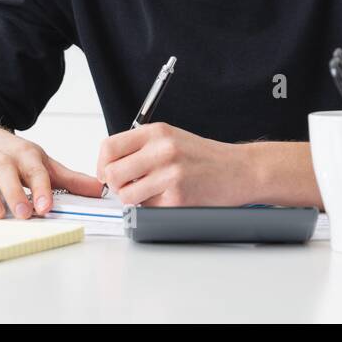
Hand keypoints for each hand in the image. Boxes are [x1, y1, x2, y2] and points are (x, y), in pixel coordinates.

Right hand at [0, 126, 102, 218]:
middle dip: (14, 193)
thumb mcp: (44, 163)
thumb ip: (70, 179)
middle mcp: (3, 158)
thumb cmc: (16, 155)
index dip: (41, 188)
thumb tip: (98, 190)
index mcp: (26, 155)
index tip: (46, 206)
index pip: (35, 170)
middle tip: (24, 214)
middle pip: (7, 171)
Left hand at [96, 122, 250, 205]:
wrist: (239, 170)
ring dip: (133, 199)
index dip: (102, 164)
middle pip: (113, 173)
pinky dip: (153, 208)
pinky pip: (148, 209)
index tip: (107, 172)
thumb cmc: (205, 157)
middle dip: (116, 184)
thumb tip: (109, 165)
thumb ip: (141, 147)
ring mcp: (171, 175)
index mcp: (157, 132)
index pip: (109, 147)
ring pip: (127, 195)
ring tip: (150, 193)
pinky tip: (168, 198)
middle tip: (128, 186)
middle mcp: (162, 150)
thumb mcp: (171, 138)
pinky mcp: (178, 198)